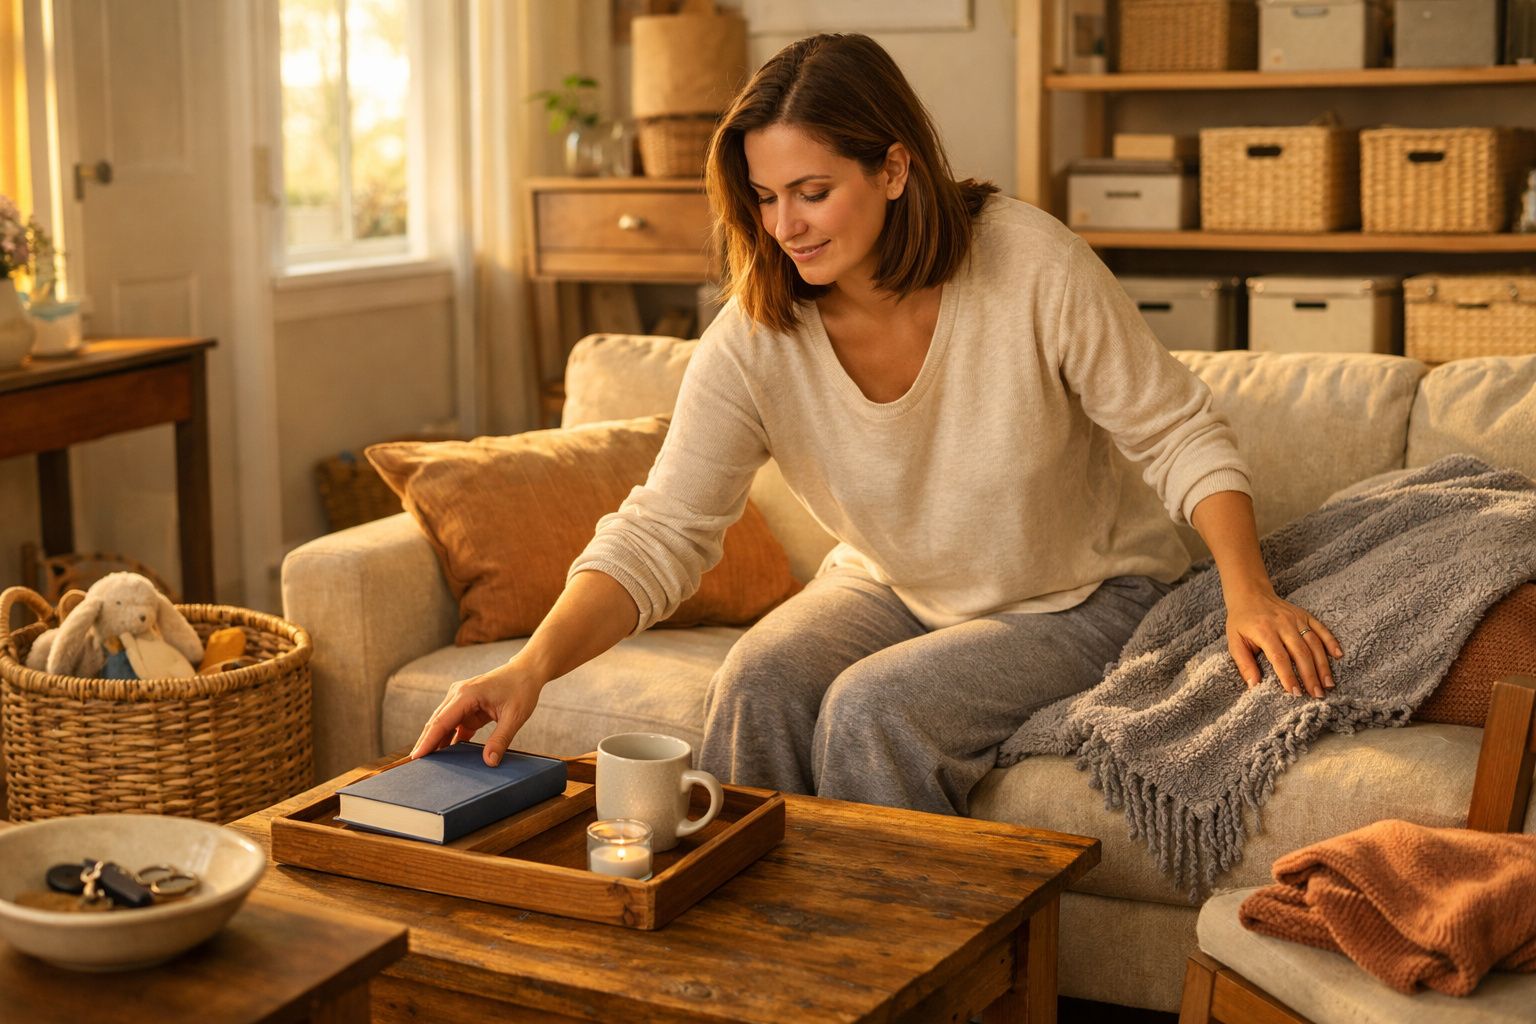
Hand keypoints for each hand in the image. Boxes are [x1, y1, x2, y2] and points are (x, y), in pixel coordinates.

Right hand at [411, 660, 543, 765]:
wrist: (526, 672)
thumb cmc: (521, 689)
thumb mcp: (515, 716)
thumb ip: (501, 739)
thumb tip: (490, 762)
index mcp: (467, 694)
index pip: (441, 721)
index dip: (428, 741)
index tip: (416, 757)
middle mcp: (458, 694)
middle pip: (436, 723)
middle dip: (425, 743)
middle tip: (414, 767)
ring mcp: (460, 700)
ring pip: (443, 725)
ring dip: (436, 742)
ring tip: (428, 765)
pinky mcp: (466, 706)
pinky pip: (454, 725)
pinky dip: (449, 739)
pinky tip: (446, 756)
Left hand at [1225, 589, 1342, 698]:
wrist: (1250, 594)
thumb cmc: (1241, 622)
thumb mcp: (1234, 642)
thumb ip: (1244, 664)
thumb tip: (1253, 685)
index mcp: (1264, 631)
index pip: (1279, 657)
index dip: (1288, 676)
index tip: (1295, 693)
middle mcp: (1283, 624)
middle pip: (1301, 652)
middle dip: (1310, 675)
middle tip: (1317, 695)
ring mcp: (1296, 618)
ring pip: (1314, 643)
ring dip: (1322, 664)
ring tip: (1328, 684)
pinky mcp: (1304, 615)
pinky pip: (1321, 628)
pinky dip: (1331, 641)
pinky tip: (1338, 656)